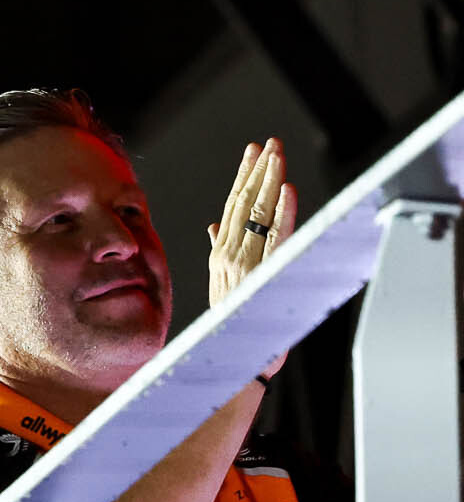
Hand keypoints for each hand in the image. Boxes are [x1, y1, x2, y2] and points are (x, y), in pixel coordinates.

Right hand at [206, 137, 298, 378]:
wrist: (229, 358)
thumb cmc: (230, 326)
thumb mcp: (222, 285)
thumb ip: (219, 252)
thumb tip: (214, 226)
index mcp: (220, 256)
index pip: (232, 208)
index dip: (244, 178)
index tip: (254, 152)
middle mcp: (228, 256)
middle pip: (243, 204)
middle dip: (257, 170)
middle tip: (269, 142)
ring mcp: (243, 264)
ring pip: (257, 214)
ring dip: (269, 181)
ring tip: (278, 154)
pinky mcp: (260, 275)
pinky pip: (274, 238)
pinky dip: (282, 213)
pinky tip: (288, 190)